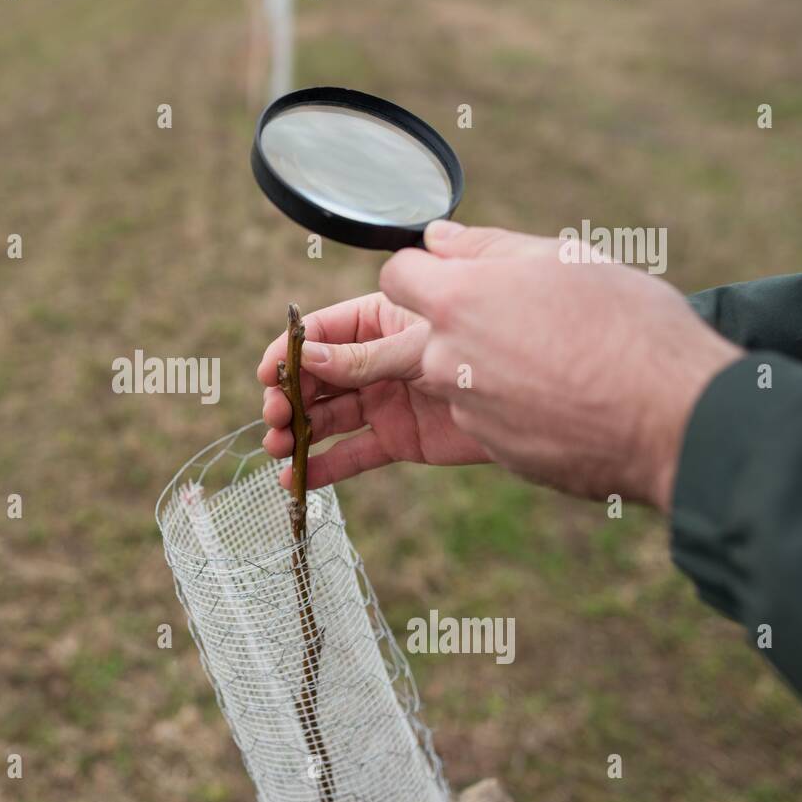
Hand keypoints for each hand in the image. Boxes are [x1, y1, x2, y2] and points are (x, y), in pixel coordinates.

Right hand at [257, 290, 490, 492]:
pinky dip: (325, 467)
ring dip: (297, 431)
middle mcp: (376, 361)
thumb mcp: (416, 345)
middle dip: (289, 395)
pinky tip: (297, 480)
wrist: (533, 396)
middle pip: (318, 377)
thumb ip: (362, 356)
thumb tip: (307, 357)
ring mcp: (384, 400)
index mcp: (380, 321)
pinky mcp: (397, 439)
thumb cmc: (480, 348)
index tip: (267, 372)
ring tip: (277, 447)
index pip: (323, 332)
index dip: (291, 351)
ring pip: (328, 416)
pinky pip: (354, 453)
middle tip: (275, 414)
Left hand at [376, 221, 743, 509]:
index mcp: (457, 301)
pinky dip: (511, 404)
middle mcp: (445, 358)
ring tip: (556, 359)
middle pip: (416, 336)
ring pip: (453, 376)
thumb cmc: (628, 326)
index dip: (421, 270)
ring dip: (486, 366)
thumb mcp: (563, 260)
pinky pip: (484, 414)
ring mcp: (463, 409)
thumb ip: (487, 248)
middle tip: (517, 320)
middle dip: (450, 326)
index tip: (448, 272)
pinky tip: (564, 395)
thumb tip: (439, 238)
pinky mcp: (489, 446)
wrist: (673, 416)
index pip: (396, 277)